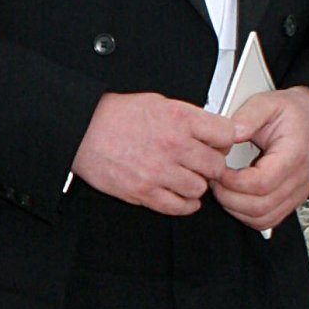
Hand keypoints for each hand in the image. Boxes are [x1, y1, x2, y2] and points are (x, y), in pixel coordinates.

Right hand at [72, 92, 241, 215]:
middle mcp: (173, 145)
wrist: (82, 131)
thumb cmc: (114, 115)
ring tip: (184, 176)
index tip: (218, 143)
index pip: (226, 134)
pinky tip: (178, 193)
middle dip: (210, 164)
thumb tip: (212, 129)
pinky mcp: (144, 192)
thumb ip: (188, 116)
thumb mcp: (157, 102)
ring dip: (195, 184)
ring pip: (200, 188)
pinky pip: (179, 207)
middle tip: (200, 161)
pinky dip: (184, 203)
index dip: (224, 139)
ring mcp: (159, 171)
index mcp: (178, 118)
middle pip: (217, 165)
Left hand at [212, 86, 308, 231]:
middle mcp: (298, 180)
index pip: (262, 183)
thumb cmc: (290, 113)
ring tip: (222, 187)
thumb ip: (249, 115)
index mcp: (293, 155)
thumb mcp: (267, 102)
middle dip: (229, 197)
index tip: (217, 169)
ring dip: (235, 208)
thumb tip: (231, 133)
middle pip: (260, 206)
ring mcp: (295, 194)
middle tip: (213, 179)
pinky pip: (266, 220)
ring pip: (262, 218)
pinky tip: (234, 196)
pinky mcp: (289, 201)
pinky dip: (245, 215)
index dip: (234, 181)